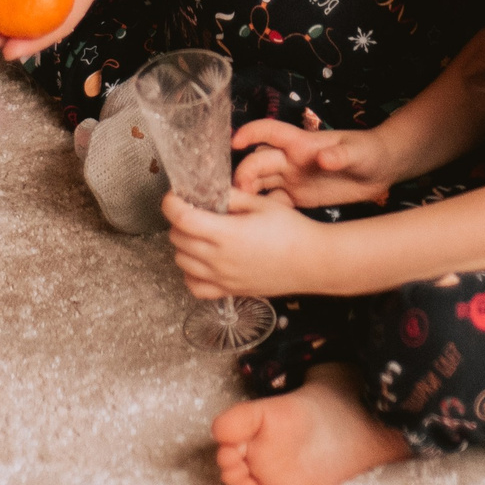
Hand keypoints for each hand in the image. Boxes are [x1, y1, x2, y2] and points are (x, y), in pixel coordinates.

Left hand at [163, 190, 327, 299]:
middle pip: (177, 239)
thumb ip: (231, 197)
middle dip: (179, 221)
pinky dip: (191, 273)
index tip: (175, 196)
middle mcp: (219, 260)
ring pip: (181, 262)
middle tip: (193, 211)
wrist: (313, 262)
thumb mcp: (261, 204)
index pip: (181, 218)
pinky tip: (202, 261)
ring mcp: (223, 278)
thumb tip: (210, 192)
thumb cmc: (292, 231)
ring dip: (183, 245)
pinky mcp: (230, 291)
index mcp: (226, 234)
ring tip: (199, 234)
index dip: (171, 203)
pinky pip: (195, 287)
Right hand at [232, 119, 394, 208]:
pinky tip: (260, 224)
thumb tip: (323, 158)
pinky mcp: (298, 196)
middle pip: (258, 162)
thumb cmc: (368, 151)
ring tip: (240, 211)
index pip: (269, 131)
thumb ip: (340, 155)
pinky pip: (273, 202)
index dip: (250, 133)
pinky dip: (263, 210)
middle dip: (244, 175)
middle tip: (239, 194)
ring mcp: (292, 178)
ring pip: (260, 183)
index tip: (234, 143)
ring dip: (248, 193)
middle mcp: (291, 159)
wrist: (381, 170)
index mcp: (301, 143)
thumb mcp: (357, 152)